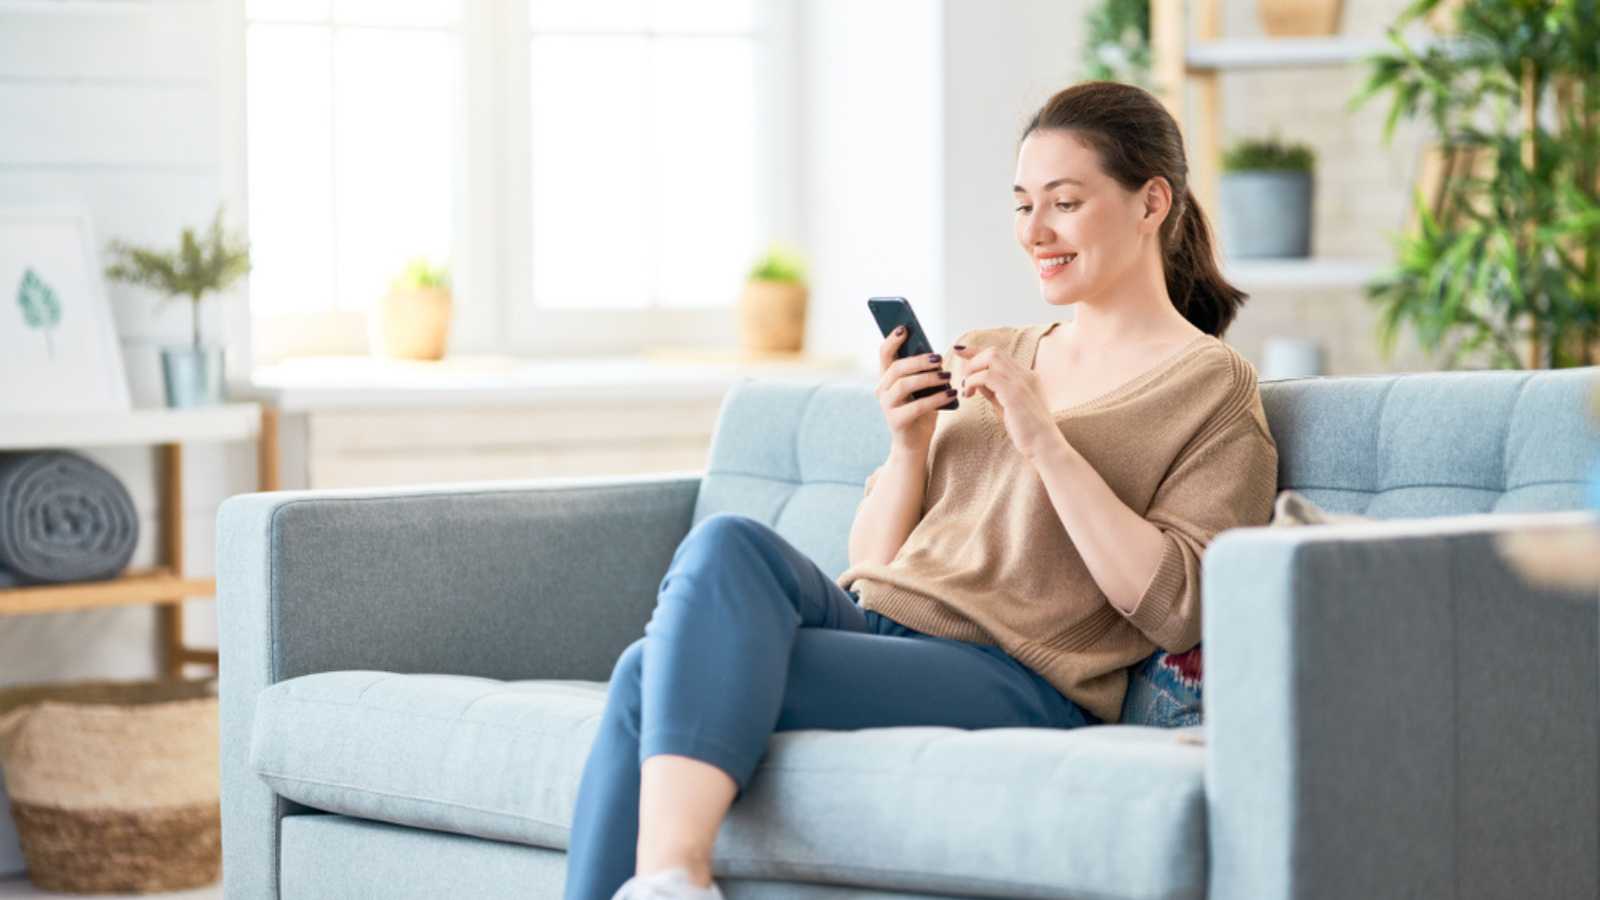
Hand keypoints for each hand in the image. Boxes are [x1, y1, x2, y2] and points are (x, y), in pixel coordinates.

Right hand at [875, 326, 957, 453]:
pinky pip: (917, 406)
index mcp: (886, 379)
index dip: (893, 339)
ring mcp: (887, 406)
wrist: (914, 444)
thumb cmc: (921, 412)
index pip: (884, 354)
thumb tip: (935, 356)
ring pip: (905, 385)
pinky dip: (936, 399)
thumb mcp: (922, 389)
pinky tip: (950, 394)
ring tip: (947, 377)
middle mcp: (882, 391)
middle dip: (919, 360)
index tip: (905, 327)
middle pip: (897, 368)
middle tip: (939, 358)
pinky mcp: (896, 421)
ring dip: (929, 378)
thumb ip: (922, 373)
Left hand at [951, 344, 1068, 462]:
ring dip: (972, 370)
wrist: (1045, 447)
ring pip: (990, 357)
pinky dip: (973, 381)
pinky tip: (969, 394)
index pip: (999, 355)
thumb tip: (975, 381)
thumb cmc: (1027, 432)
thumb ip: (993, 392)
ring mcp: (1021, 381)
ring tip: (966, 390)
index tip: (960, 351)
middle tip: (964, 383)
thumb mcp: (1006, 407)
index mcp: (1026, 377)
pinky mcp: (1014, 392)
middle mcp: (1025, 374)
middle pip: (993, 351)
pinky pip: (987, 375)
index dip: (977, 351)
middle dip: (972, 361)